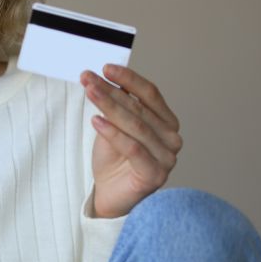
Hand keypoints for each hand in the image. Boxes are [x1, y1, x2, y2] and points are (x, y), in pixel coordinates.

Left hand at [81, 65, 182, 218]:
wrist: (109, 193)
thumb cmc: (113, 158)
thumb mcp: (113, 125)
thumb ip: (115, 105)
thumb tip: (103, 78)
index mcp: (166, 122)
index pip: (150, 94)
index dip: (128, 79)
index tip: (105, 68)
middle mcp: (172, 138)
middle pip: (139, 108)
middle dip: (110, 91)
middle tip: (88, 78)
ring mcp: (167, 158)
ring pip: (135, 126)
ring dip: (109, 106)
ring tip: (89, 92)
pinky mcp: (155, 174)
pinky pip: (133, 148)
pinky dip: (113, 133)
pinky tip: (96, 121)